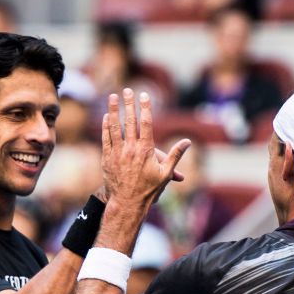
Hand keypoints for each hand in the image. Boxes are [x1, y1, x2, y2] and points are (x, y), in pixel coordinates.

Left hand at [101, 88, 189, 207]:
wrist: (128, 203)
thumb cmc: (149, 189)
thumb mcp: (166, 173)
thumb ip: (176, 155)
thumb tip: (188, 141)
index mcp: (146, 150)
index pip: (146, 123)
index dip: (145, 107)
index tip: (144, 95)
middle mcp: (131, 149)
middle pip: (129, 121)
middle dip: (128, 104)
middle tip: (127, 90)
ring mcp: (117, 153)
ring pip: (114, 127)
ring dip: (113, 110)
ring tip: (112, 97)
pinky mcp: (107, 159)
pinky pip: (105, 138)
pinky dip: (106, 127)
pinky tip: (106, 117)